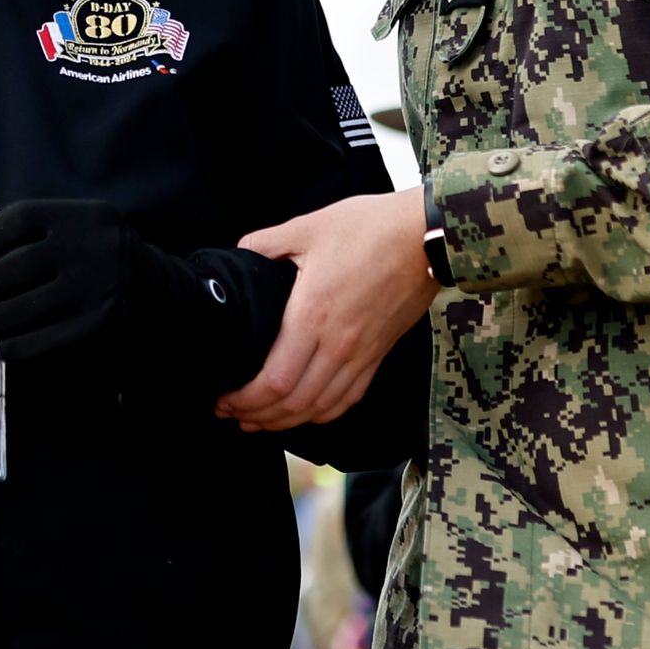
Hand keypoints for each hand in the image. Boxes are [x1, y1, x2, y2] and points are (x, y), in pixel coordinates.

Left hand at [0, 200, 150, 360]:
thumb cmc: (94, 257)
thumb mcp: (70, 230)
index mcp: (77, 215)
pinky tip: (3, 346)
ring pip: (20, 310)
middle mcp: (88, 247)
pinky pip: (42, 340)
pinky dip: (14, 346)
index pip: (12, 224)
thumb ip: (23, 238)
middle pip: (10, 271)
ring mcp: (95, 287)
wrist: (158, 290)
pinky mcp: (99, 325)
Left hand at [220, 188, 434, 430]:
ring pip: (319, 407)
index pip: (273, 381)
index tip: (223, 398)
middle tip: (230, 413)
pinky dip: (322, 413)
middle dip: (256, 416)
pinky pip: (348, 398)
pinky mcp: (378, 354)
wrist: (426, 237)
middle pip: (293, 403)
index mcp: (311, 314)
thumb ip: (267, 242)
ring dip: (285, 422)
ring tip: (258, 421)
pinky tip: (305, 412)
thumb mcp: (308, 227)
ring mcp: (361, 354)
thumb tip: (240, 251)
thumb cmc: (369, 228)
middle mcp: (337, 344)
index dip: (244, 399)